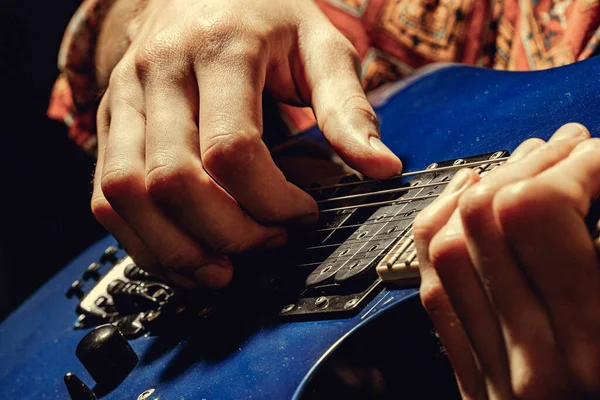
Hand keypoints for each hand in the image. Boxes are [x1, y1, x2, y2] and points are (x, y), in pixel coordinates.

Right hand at [91, 0, 401, 287]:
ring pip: (126, 194)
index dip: (271, 201)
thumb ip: (348, 109)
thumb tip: (381, 168)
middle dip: (227, 234)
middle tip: (268, 245)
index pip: (232, 149)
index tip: (303, 214)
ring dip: (176, 249)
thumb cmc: (264, 15)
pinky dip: (141, 238)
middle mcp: (160, 73)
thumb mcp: (320, 46)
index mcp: (220, 50)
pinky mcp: (108, 122)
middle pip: (174, 180)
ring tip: (220, 271)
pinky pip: (105, 194)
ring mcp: (124, 98)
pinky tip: (181, 254)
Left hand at [413, 123, 599, 398]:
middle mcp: (533, 359)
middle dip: (534, 162)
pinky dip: (444, 232)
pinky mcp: (476, 377)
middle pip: (488, 218)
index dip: (577, 165)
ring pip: (450, 243)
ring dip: (488, 186)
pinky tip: (468, 200)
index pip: (538, 213)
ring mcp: (495, 369)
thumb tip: (596, 187)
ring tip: (528, 160)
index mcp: (596, 349)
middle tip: (573, 144)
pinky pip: (435, 286)